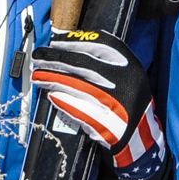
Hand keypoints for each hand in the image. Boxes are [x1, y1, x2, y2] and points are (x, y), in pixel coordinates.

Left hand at [31, 29, 166, 179]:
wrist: (140, 137)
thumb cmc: (128, 103)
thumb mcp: (128, 76)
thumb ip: (107, 63)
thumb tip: (71, 49)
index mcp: (131, 67)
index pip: (102, 46)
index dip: (76, 42)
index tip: (56, 43)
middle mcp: (125, 82)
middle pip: (84, 64)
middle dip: (57, 59)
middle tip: (39, 57)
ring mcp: (116, 102)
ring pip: (78, 85)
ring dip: (54, 78)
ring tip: (38, 75)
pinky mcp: (106, 123)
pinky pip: (79, 109)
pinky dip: (64, 101)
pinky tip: (51, 95)